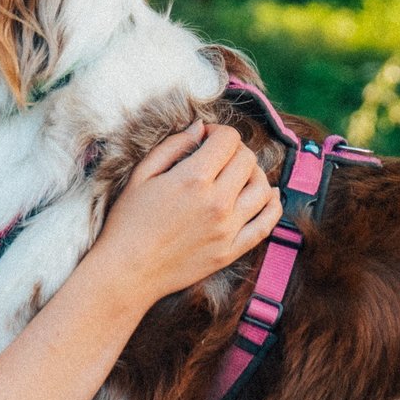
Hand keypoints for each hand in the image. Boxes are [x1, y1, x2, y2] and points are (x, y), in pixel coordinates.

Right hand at [91, 122, 282, 308]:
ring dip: (255, 173)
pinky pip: (266, 224)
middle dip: (235, 150)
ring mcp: (228, 229)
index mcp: (194, 178)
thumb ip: (174, 145)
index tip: (207, 138)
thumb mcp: (142, 174)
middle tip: (219, 156)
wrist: (127, 271)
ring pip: (263, 188)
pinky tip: (267, 195)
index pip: (228, 139)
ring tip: (239, 175)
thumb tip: (200, 127)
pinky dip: (273, 205)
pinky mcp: (231, 251)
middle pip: (248, 159)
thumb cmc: (127, 221)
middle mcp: (217, 202)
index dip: (218, 131)